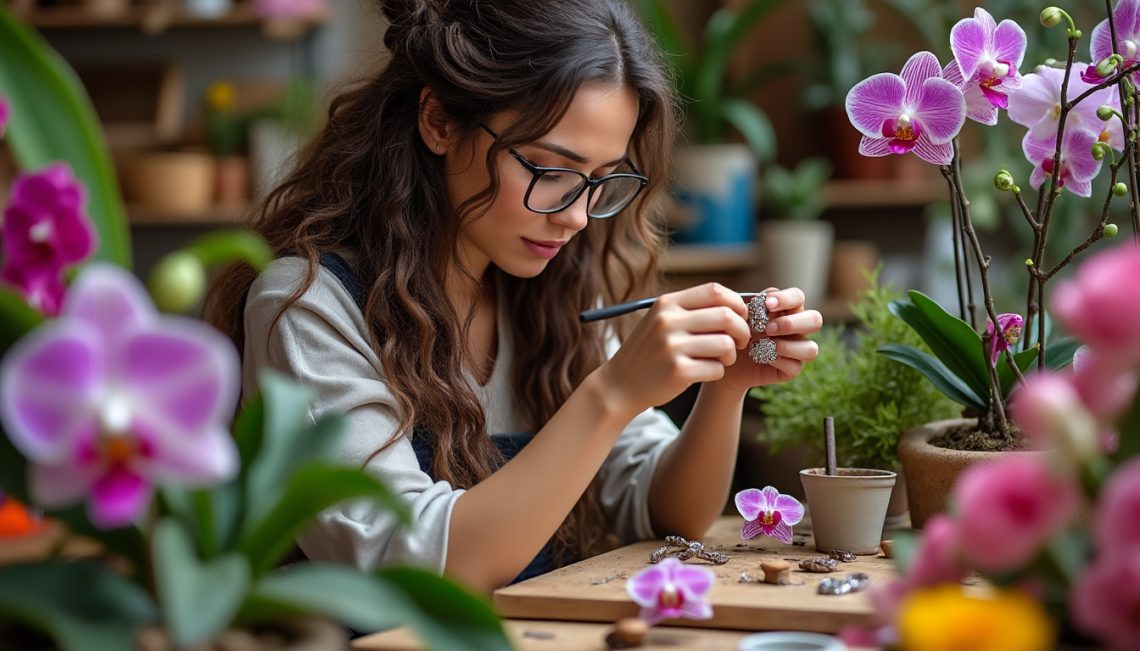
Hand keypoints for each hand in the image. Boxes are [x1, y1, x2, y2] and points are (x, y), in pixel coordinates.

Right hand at [598, 283, 751, 413]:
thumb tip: (738, 305)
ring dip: (731, 354)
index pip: (715, 291)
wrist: (619, 385)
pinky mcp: (678, 372)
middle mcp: (668, 321)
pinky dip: (718, 372)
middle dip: (742, 330)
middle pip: (727, 316)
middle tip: (740, 341)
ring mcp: (672, 347)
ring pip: (726, 344)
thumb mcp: (661, 321)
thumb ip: (692, 310)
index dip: (736, 302)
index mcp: (666, 304)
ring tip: (722, 359)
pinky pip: (717, 369)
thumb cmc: (649, 352)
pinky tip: (705, 372)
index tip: (741, 316)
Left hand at [712, 287, 822, 394]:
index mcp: (788, 309)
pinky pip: (795, 366)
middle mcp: (798, 329)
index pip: (798, 297)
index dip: (786, 299)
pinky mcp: (792, 369)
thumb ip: (752, 304)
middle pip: (816, 320)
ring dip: (786, 346)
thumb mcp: (741, 314)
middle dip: (791, 323)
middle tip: (767, 328)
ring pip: (811, 349)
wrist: (725, 357)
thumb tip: (762, 301)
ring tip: (763, 344)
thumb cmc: (736, 330)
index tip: (767, 304)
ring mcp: (798, 349)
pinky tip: (759, 356)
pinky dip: (777, 360)